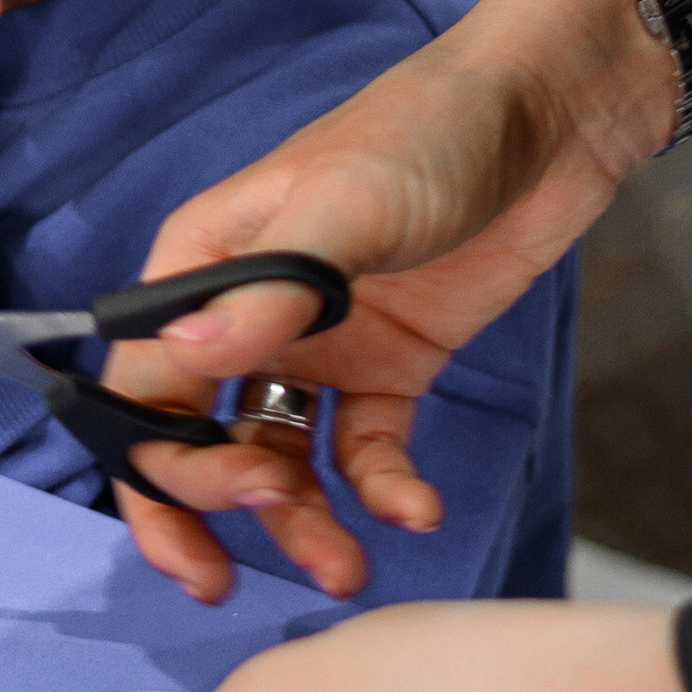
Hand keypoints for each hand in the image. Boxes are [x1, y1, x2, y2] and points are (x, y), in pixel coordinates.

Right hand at [100, 0, 691, 602]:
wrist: (548, 119)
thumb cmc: (425, 133)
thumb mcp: (343, 208)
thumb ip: (267, 292)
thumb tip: (176, 364)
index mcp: (203, 266)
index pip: (143, 387)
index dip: (156, 470)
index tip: (205, 531)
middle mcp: (247, 314)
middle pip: (197, 437)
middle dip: (220, 507)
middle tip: (261, 560)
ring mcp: (319, 347)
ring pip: (280, 460)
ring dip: (302, 521)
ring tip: (348, 572)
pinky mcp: (391, 370)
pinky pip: (367, 452)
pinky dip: (384, 490)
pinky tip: (418, 510)